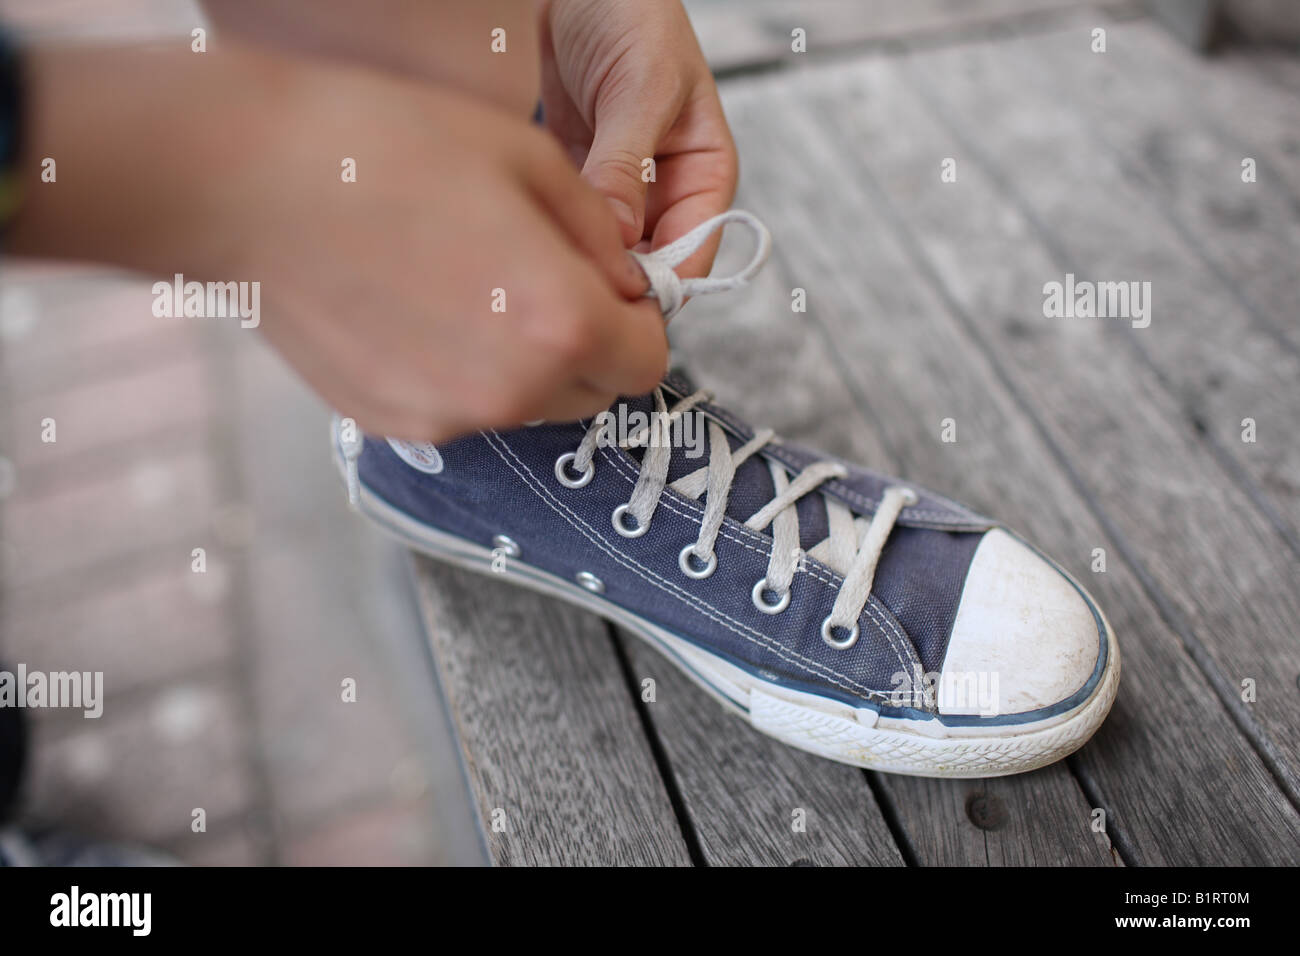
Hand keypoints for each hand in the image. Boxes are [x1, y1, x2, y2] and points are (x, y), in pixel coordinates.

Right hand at [11, 44, 668, 439]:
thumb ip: (601, 236)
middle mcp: (511, 392)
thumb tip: (628, 284)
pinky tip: (415, 311)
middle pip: (592, 393)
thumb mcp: (529, 161)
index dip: (638, 321)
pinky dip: (459, 375)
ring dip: (523, 362)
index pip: (648, 361)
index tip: (610, 289)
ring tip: (465, 288)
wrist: (247, 183)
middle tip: (538, 280)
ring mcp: (447, 418)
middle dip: (586, 346)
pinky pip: (460, 411)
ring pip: (526, 406)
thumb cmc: (385, 149)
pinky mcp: (391, 423)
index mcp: (562, 324)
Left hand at [540, 0, 738, 278]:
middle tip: (564, 287)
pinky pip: (568, 221)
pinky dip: (552, 231)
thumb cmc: (632, 11)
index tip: (613, 297)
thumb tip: (616, 238)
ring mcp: (620, 188)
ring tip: (539, 262)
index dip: (658, 282)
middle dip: (610, 277)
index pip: (690, 250)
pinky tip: (525, 237)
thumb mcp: (640, 87)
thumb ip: (627, 165)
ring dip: (576, 257)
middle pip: (644, 261)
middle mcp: (666, 189)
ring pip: (603, 248)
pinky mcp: (578, 178)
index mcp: (704, 173)